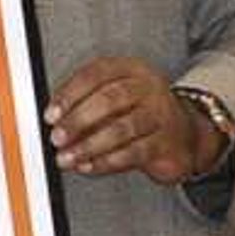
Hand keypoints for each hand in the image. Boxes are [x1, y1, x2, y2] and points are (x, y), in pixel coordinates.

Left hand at [47, 56, 220, 182]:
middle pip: (110, 99)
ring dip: (88, 146)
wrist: (184, 134)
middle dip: (78, 120)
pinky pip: (134, 152)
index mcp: (130, 69)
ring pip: (122, 128)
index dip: (70, 94)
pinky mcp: (166, 142)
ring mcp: (161, 114)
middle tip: (57, 137)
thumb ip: (83, 103)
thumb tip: (52, 121)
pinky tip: (88, 166)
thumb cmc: (137, 112)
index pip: (96, 74)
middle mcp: (148, 88)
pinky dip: (106, 162)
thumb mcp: (113, 98)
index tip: (50, 114)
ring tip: (67, 157)